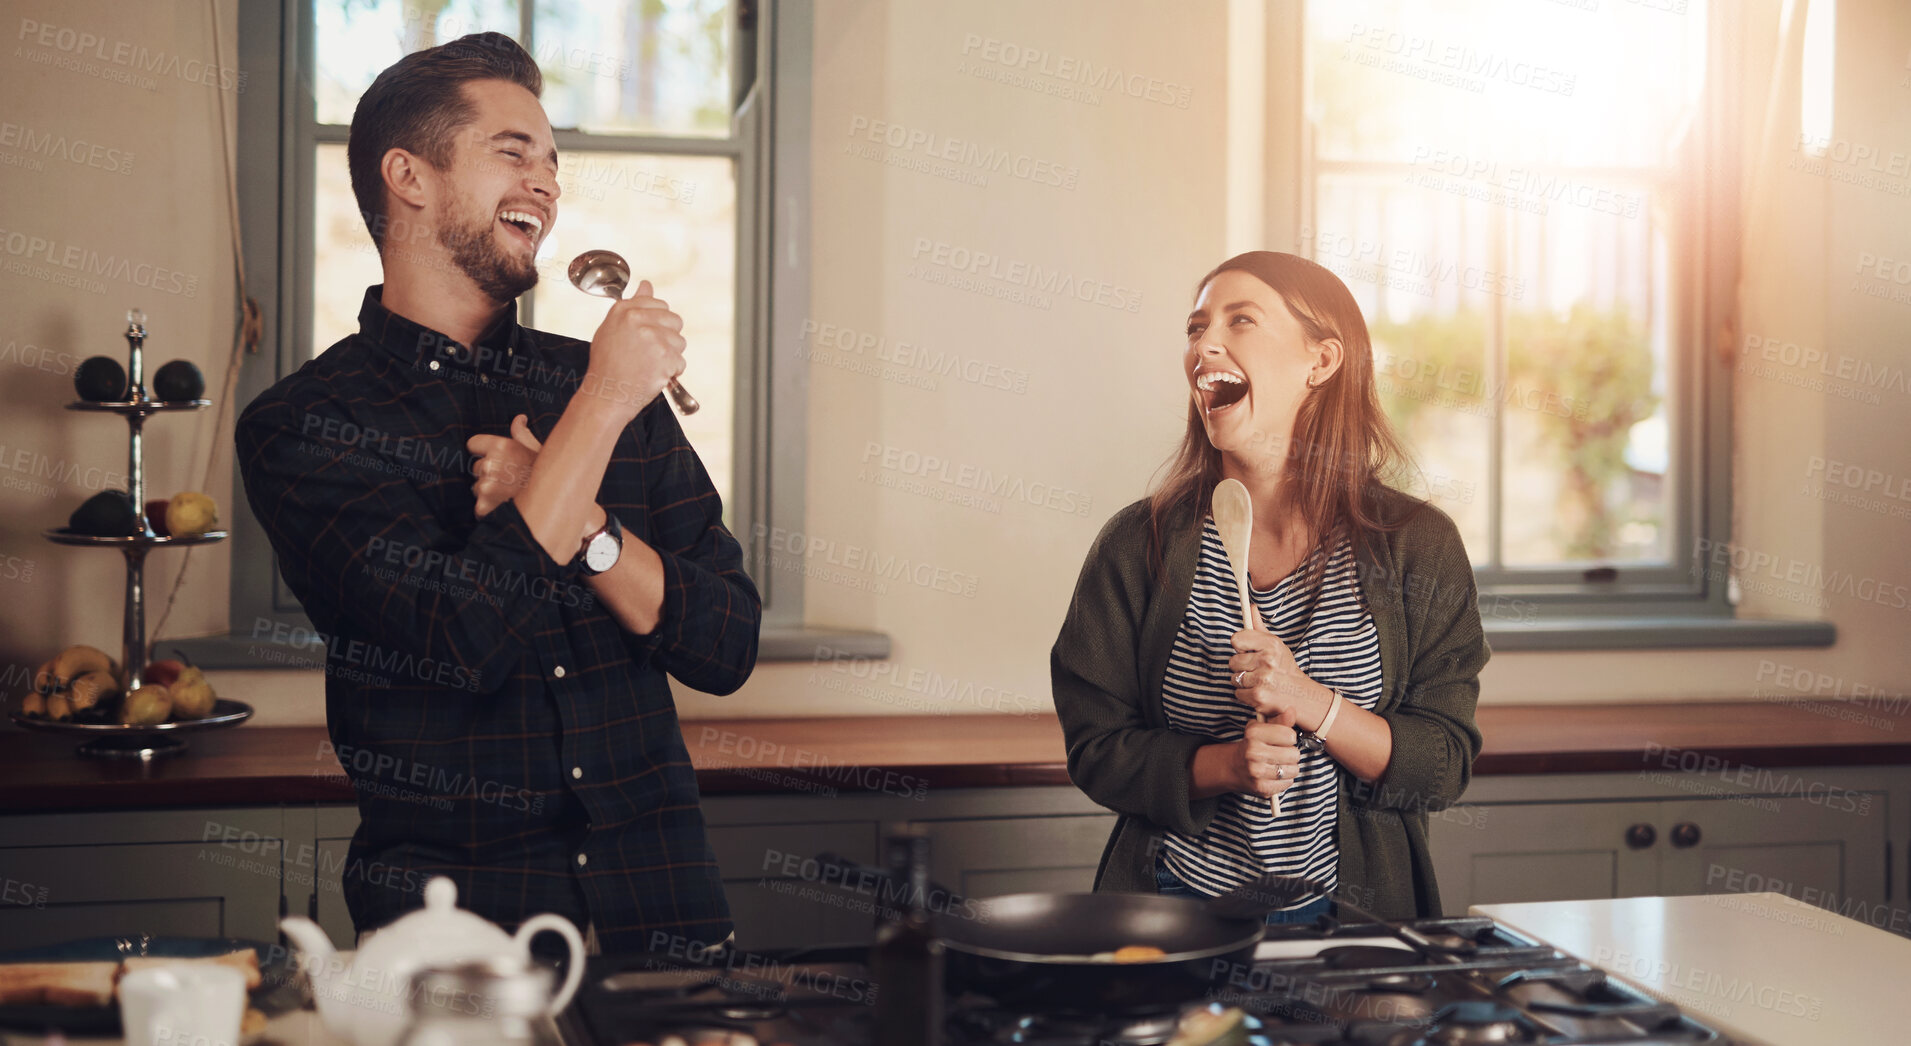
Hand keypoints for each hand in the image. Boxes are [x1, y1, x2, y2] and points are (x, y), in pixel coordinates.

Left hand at [466, 414, 542, 518]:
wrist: (553, 500)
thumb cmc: (544, 474)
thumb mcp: (536, 450)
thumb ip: (522, 433)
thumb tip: (519, 418)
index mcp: (501, 446)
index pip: (473, 444)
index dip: (483, 452)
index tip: (495, 459)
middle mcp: (490, 464)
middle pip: (476, 467)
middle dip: (489, 474)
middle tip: (509, 480)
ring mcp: (486, 485)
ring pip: (477, 488)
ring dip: (489, 493)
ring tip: (509, 495)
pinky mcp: (485, 505)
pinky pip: (479, 508)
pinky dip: (488, 511)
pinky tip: (504, 507)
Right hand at [581, 278, 685, 418]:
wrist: (607, 395)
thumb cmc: (608, 364)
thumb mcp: (612, 328)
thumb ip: (633, 305)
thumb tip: (647, 285)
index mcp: (624, 310)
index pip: (659, 304)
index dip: (657, 323)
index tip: (646, 336)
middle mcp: (637, 319)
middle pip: (674, 321)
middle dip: (667, 338)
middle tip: (648, 353)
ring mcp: (653, 337)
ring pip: (680, 342)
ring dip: (670, 356)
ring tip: (648, 365)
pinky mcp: (665, 357)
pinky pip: (680, 362)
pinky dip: (671, 372)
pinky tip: (653, 375)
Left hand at [1228, 602, 1328, 726]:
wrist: (1301, 696)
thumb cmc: (1285, 668)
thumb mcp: (1276, 645)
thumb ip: (1259, 628)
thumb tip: (1251, 608)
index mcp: (1271, 645)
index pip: (1236, 639)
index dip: (1240, 647)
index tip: (1247, 651)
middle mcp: (1267, 660)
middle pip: (1233, 661)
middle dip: (1242, 667)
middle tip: (1257, 670)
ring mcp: (1262, 679)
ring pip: (1234, 678)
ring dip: (1243, 682)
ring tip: (1259, 681)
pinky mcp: (1258, 696)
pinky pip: (1238, 693)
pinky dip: (1246, 695)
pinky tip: (1259, 691)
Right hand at [1232, 719, 1301, 797]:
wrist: (1234, 767)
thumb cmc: (1254, 744)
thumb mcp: (1263, 729)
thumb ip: (1280, 721)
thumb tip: (1292, 710)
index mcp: (1253, 733)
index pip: (1290, 735)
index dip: (1288, 737)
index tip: (1281, 739)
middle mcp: (1253, 752)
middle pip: (1294, 754)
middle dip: (1291, 753)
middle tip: (1280, 753)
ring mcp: (1257, 771)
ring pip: (1293, 770)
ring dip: (1290, 767)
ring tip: (1278, 764)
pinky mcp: (1261, 787)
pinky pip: (1288, 783)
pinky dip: (1285, 780)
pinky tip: (1275, 775)